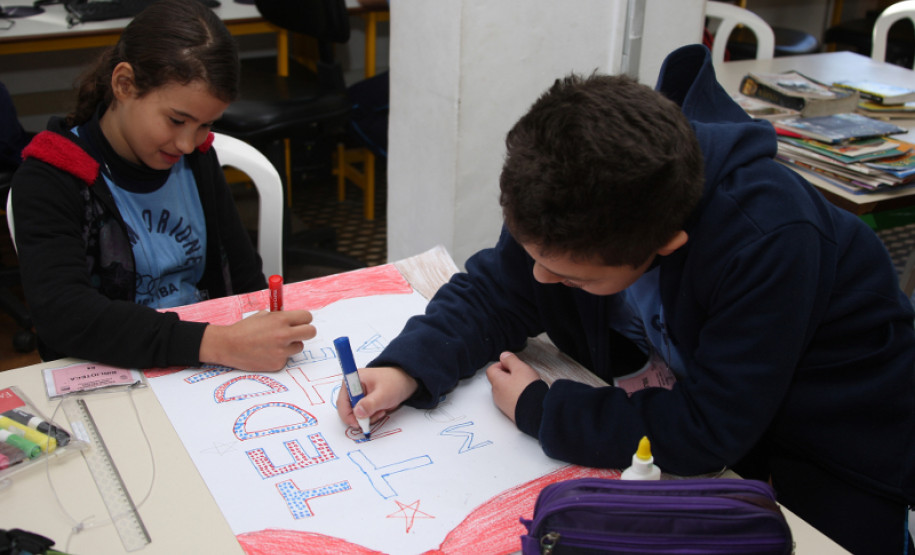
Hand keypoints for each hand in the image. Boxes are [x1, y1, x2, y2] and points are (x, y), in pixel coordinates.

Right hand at [199, 310, 315, 371]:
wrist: (228, 346)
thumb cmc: (244, 329)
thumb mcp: (263, 316)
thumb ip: (280, 317)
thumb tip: (294, 319)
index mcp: (281, 319)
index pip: (307, 317)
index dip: (304, 319)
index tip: (301, 321)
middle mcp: (284, 335)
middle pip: (311, 332)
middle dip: (306, 331)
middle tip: (299, 332)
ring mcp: (281, 351)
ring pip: (299, 347)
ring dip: (291, 345)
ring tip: (275, 344)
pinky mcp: (278, 364)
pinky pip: (286, 358)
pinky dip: (279, 356)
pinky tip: (266, 353)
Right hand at [336, 366, 417, 429]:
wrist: (407, 381)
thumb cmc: (395, 383)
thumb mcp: (383, 395)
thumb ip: (370, 404)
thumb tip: (357, 413)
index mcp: (352, 380)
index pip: (342, 402)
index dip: (347, 415)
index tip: (358, 424)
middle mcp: (353, 387)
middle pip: (348, 409)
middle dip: (361, 416)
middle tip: (375, 415)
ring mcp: (359, 395)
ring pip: (356, 414)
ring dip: (369, 417)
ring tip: (381, 410)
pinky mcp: (364, 401)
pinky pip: (363, 414)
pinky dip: (372, 416)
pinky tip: (381, 410)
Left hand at [486, 351, 540, 422]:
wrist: (536, 413)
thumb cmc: (528, 392)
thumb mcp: (520, 368)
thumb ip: (510, 360)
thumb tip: (504, 356)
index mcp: (497, 382)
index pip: (491, 369)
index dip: (502, 364)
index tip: (511, 364)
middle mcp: (497, 395)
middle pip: (498, 380)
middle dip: (508, 375)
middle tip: (520, 374)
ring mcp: (503, 405)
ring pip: (505, 390)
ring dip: (513, 386)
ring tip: (526, 385)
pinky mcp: (511, 412)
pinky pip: (511, 400)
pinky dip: (517, 396)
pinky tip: (527, 394)